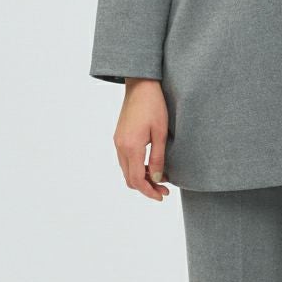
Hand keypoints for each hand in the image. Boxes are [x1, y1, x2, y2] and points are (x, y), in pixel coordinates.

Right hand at [113, 78, 171, 200]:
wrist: (140, 85)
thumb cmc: (154, 105)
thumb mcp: (160, 132)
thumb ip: (158, 158)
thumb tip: (158, 179)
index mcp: (131, 146)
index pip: (137, 179)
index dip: (149, 192)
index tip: (162, 196)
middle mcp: (120, 146)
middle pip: (129, 179)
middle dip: (146, 188)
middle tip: (164, 190)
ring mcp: (118, 142)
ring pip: (126, 171)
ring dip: (141, 178)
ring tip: (160, 179)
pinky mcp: (119, 137)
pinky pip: (125, 160)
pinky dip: (137, 168)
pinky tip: (151, 166)